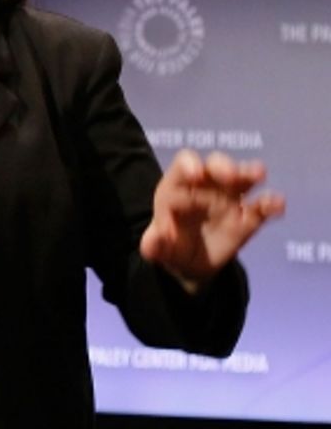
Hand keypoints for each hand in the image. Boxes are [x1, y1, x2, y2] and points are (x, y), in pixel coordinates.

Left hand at [140, 149, 285, 289]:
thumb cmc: (170, 245)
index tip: (195, 174)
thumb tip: (151, 242)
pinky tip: (277, 205)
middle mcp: (206, 186)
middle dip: (223, 166)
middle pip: (216, 165)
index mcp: (179, 185)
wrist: (191, 263)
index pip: (184, 165)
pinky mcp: (249, 219)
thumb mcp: (158, 248)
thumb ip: (154, 244)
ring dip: (251, 174)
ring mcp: (230, 200)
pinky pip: (262, 208)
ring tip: (259, 174)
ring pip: (243, 179)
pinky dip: (271, 204)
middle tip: (230, 175)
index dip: (190, 165)